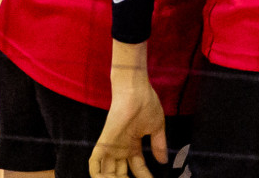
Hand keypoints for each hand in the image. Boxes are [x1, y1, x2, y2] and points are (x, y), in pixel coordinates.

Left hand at [90, 45, 166, 177]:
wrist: (136, 90)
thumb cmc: (146, 104)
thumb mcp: (157, 127)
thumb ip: (158, 145)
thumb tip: (164, 161)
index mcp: (133, 145)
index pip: (138, 167)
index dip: (145, 176)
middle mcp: (121, 149)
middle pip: (122, 173)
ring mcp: (111, 147)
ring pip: (108, 172)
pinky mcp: (103, 143)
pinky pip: (94, 163)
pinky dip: (97, 175)